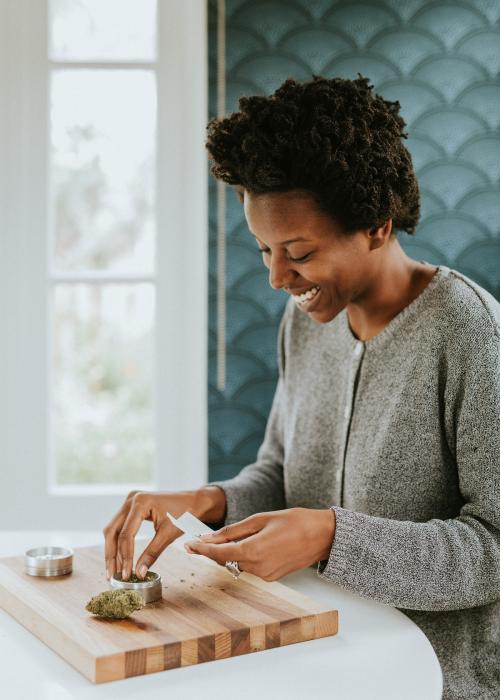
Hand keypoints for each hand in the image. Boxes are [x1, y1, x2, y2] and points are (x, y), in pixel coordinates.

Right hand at [102, 486, 225, 580]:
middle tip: (112, 576)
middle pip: (113, 531)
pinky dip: (119, 543)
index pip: (126, 534)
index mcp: (140, 502)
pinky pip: (120, 526)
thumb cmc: (185, 514)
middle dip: (111, 555)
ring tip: (114, 572)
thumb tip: (138, 573)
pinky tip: (120, 559)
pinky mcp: (132, 507)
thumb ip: (152, 553)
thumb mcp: (168, 534)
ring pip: (113, 529)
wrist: (194, 501)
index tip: (126, 576)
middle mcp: (131, 499)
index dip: (125, 557)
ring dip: (113, 551)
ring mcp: (130, 501)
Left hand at [184, 507, 335, 580]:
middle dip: (214, 550)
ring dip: (230, 553)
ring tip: (228, 538)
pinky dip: (245, 557)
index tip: (187, 545)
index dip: (201, 549)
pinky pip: (251, 567)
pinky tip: (249, 544)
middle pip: (226, 560)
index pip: (218, 554)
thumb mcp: (260, 519)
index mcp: (253, 551)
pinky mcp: (273, 577)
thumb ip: (233, 531)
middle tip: (200, 540)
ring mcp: (266, 575)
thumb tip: (209, 538)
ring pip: (238, 564)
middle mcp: (258, 568)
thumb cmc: (294, 521)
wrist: (322, 536)